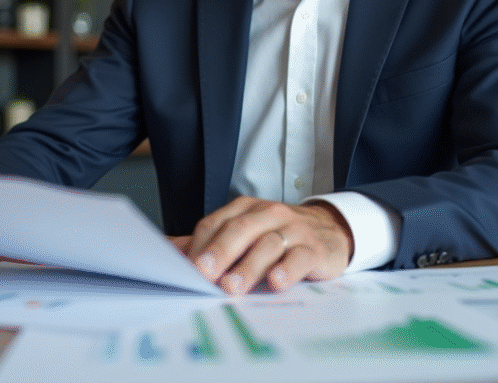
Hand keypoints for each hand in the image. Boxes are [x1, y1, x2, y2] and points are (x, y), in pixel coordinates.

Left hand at [173, 197, 352, 295]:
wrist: (329, 230)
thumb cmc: (277, 236)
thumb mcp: (243, 234)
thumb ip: (208, 242)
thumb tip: (167, 252)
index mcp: (244, 210)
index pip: (215, 224)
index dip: (199, 247)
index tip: (186, 270)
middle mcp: (267, 214)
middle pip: (239, 231)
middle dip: (218, 253)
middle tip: (203, 275)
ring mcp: (292, 230)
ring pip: (267, 244)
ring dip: (247, 267)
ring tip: (231, 287)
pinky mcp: (313, 248)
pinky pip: (298, 257)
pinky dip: (286, 269)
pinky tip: (275, 282)